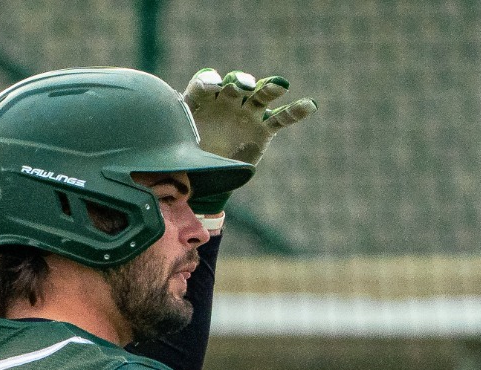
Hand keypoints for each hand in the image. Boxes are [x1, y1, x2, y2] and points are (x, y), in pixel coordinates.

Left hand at [181, 68, 315, 212]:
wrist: (204, 177)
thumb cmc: (187, 156)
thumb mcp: (178, 144)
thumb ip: (178, 133)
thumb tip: (170, 129)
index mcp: (202, 100)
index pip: (205, 82)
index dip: (209, 81)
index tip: (212, 86)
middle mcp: (226, 100)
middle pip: (236, 84)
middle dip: (241, 82)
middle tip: (244, 86)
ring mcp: (246, 113)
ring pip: (260, 95)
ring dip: (269, 88)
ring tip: (280, 85)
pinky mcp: (262, 129)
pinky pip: (281, 118)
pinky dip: (295, 112)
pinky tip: (310, 105)